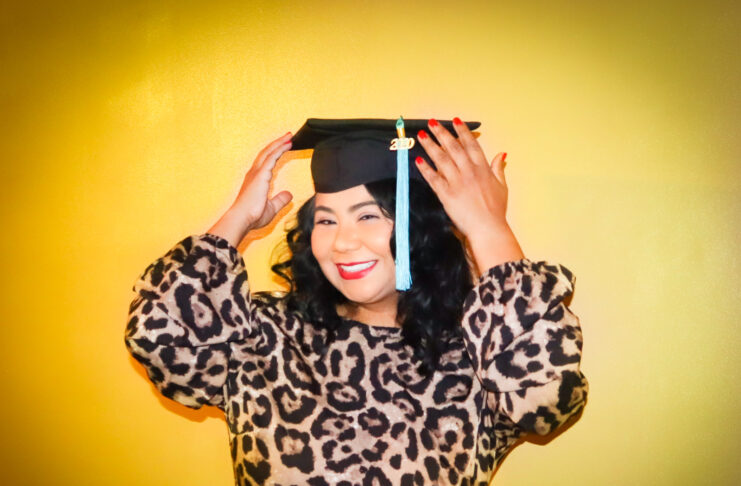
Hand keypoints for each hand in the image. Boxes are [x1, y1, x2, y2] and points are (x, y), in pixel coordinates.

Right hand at [208, 132, 292, 246]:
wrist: (242, 219)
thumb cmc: (252, 216)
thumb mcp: (271, 208)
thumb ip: (280, 200)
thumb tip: (289, 194)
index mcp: (256, 180)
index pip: (266, 162)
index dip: (275, 152)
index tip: (285, 146)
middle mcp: (254, 173)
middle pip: (267, 153)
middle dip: (277, 143)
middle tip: (288, 136)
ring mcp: (256, 173)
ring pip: (269, 152)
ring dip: (279, 143)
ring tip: (290, 136)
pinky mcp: (260, 175)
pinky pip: (271, 158)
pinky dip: (280, 149)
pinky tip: (287, 144)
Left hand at [415, 118, 507, 238]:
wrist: (488, 228)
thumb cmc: (496, 210)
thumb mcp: (502, 186)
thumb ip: (499, 168)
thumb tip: (501, 154)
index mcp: (482, 169)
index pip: (471, 145)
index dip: (462, 132)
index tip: (455, 121)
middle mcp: (469, 172)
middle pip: (453, 148)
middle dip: (442, 133)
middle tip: (432, 123)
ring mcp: (457, 182)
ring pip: (442, 159)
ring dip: (431, 145)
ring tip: (422, 135)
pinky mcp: (447, 194)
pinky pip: (433, 178)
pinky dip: (425, 168)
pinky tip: (418, 159)